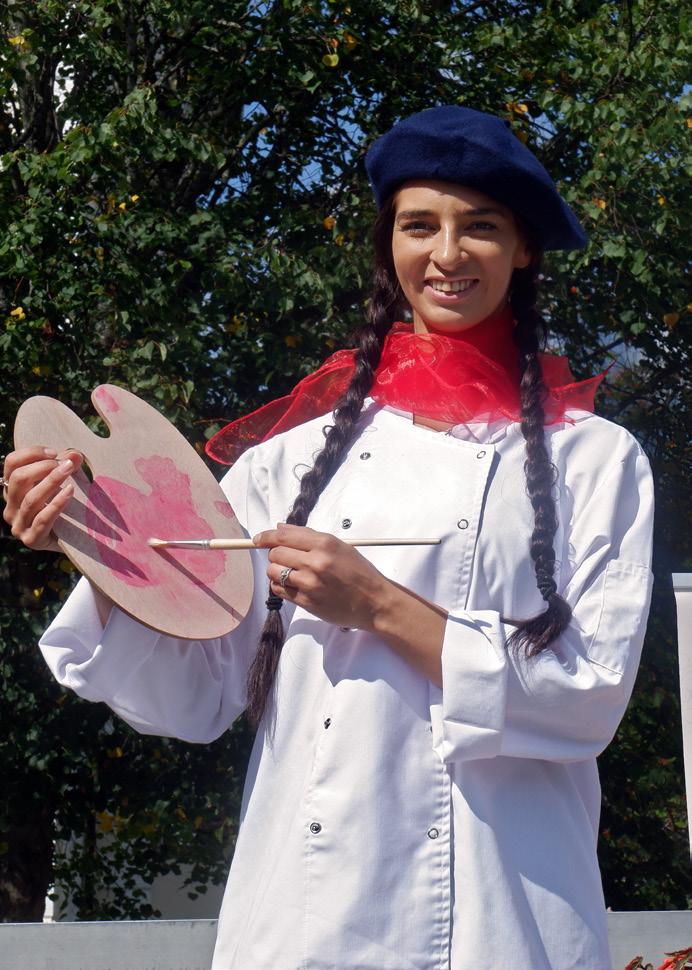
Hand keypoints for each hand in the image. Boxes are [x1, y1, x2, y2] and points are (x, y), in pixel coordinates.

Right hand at [2, 446, 83, 551]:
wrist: (72, 542)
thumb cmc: (65, 509)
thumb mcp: (61, 485)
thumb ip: (65, 468)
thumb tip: (75, 454)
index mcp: (11, 490)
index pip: (11, 464)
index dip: (31, 454)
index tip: (54, 452)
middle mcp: (10, 507)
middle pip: (19, 479)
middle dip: (43, 467)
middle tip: (66, 464)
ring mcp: (19, 525)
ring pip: (31, 499)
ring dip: (51, 482)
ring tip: (69, 471)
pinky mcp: (32, 539)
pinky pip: (42, 519)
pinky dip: (57, 503)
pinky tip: (70, 492)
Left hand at [253, 523, 392, 630]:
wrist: (374, 602)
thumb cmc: (359, 572)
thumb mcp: (339, 546)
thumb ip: (308, 535)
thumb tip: (279, 528)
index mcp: (324, 543)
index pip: (283, 535)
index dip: (266, 536)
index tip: (258, 540)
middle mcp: (315, 561)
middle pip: (275, 553)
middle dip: (276, 555)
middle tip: (287, 560)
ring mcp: (310, 583)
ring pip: (273, 572)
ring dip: (277, 572)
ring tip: (291, 573)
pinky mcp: (307, 602)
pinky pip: (279, 590)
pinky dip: (281, 586)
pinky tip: (293, 585)